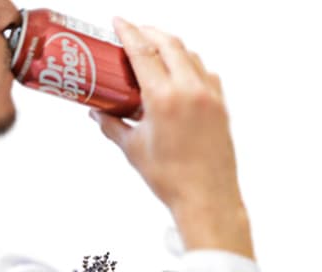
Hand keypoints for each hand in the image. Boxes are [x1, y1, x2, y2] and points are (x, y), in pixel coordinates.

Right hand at [91, 18, 253, 259]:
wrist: (207, 199)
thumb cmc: (172, 179)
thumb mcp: (133, 149)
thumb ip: (112, 125)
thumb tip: (97, 113)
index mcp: (164, 98)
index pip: (143, 51)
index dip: (128, 32)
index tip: (118, 22)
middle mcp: (191, 91)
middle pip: (170, 44)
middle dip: (150, 33)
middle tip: (135, 32)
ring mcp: (211, 98)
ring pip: (191, 56)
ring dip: (172, 47)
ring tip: (156, 51)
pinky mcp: (223, 108)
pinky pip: (207, 74)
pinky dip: (192, 65)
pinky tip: (182, 73)